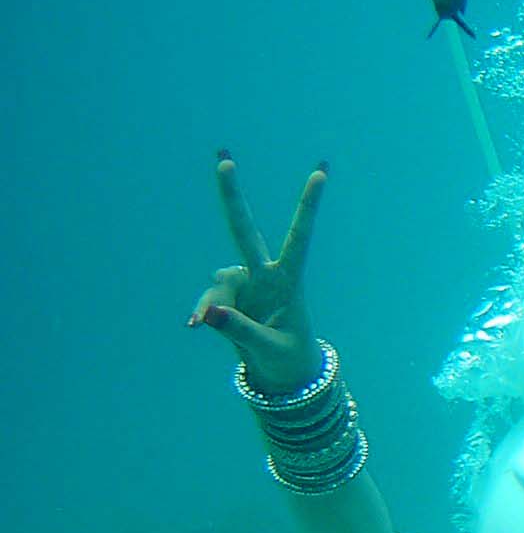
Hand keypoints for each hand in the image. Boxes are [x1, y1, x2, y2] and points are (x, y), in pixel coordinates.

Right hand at [187, 151, 328, 392]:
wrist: (283, 374)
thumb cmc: (288, 358)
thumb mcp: (269, 348)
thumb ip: (240, 330)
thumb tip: (207, 313)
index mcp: (289, 281)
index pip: (299, 237)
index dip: (308, 206)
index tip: (320, 173)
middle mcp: (265, 275)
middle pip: (245, 231)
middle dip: (232, 197)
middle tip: (223, 158)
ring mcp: (245, 284)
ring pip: (219, 281)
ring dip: (214, 304)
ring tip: (208, 327)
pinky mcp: (229, 297)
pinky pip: (209, 302)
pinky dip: (203, 313)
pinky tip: (194, 325)